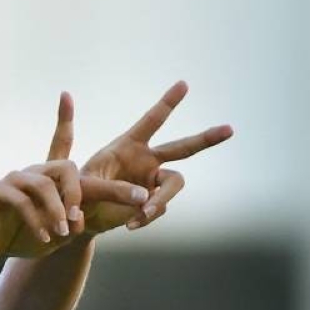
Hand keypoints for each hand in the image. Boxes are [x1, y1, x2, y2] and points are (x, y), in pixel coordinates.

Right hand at [0, 93, 150, 258]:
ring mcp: (15, 178)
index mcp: (50, 176)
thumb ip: (73, 223)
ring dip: (56, 212)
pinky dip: (36, 221)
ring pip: (44, 186)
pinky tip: (42, 237)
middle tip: (79, 219)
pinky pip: (22, 202)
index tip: (65, 94)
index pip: (60, 141)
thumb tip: (79, 219)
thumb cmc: (30, 235)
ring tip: (60, 233)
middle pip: (64, 167)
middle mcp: (34, 171)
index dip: (63, 118)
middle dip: (76, 193)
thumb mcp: (60, 232)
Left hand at [80, 81, 233, 231]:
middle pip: (182, 147)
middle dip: (205, 139)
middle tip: (230, 130)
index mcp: (127, 145)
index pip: (151, 121)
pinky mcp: (152, 201)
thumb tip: (145, 198)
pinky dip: (148, 216)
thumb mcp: (88, 186)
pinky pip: (160, 207)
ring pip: (175, 183)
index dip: (167, 103)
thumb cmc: (79, 193)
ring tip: (145, 212)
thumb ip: (114, 189)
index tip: (183, 84)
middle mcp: (145, 160)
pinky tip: (130, 225)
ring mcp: (152, 181)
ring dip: (163, 198)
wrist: (81, 217)